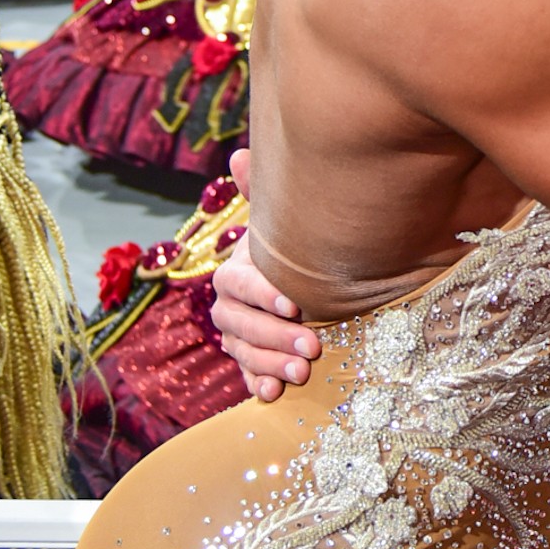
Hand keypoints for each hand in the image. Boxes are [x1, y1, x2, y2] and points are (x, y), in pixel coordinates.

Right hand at [208, 147, 321, 401]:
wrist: (317, 286)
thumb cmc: (302, 252)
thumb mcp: (289, 225)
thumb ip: (265, 195)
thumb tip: (240, 155)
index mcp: (238, 271)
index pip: (237, 283)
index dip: (262, 294)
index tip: (295, 304)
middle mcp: (231, 305)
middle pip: (237, 323)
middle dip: (273, 335)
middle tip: (312, 345)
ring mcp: (240, 335)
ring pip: (241, 351)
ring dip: (269, 362)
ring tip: (303, 372)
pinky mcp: (252, 360)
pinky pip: (246, 374)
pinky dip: (258, 383)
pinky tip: (274, 393)